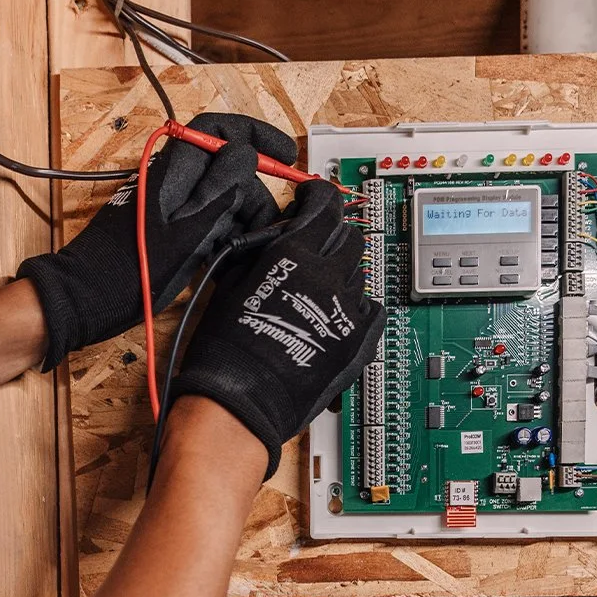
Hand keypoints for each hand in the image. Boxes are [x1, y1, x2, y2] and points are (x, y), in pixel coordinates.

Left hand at [18, 113, 297, 368]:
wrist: (86, 299)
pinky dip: (225, 233)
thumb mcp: (186, 233)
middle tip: (268, 225)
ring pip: (221, 197)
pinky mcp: (169, 228)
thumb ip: (220, 192)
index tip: (285, 154)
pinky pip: (208, 220)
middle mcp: (172, 181)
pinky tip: (229, 257)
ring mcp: (170, 204)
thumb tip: (247, 155)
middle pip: (226, 167)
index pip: (218, 130)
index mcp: (173, 171)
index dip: (254, 134)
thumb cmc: (130, 270)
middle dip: (254, 192)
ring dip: (243, 218)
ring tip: (248, 247)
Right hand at [169, 180, 386, 478]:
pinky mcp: (358, 341)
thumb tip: (276, 233)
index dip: (318, 196)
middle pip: (349, 237)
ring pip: (359, 273)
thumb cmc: (226, 346)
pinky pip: (370, 310)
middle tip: (315, 248)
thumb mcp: (231, 280)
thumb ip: (262, 249)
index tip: (313, 199)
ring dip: (342, 273)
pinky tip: (336, 315)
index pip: (324, 203)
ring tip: (318, 290)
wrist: (239, 400)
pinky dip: (356, 307)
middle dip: (332, 237)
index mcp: (295, 253)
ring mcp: (348, 310)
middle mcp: (328, 276)